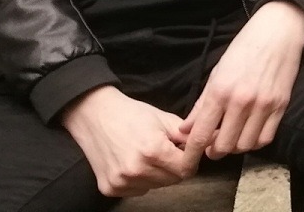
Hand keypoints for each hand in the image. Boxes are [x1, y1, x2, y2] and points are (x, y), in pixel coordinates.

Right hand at [61, 86, 189, 196]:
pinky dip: (141, 179)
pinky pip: (138, 190)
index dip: (190, 160)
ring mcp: (122, 182)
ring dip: (158, 174)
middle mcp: (137, 170)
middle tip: (167, 150)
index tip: (188, 152)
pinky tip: (133, 161)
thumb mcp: (162, 118)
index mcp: (153, 150)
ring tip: (148, 153)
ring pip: (155, 186)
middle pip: (172, 180)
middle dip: (175, 166)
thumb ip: (185, 134)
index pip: (185, 169)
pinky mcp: (110, 189)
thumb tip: (208, 141)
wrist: (95, 115)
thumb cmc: (130, 113)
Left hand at [179, 0, 303, 175]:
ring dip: (235, 147)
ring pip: (245, 146)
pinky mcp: (280, 107)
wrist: (277, 32)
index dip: (193, 151)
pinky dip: (254, 142)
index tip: (189, 157)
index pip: (201, 133)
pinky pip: (265, 139)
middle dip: (214, 150)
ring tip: (230, 137)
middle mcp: (241, 101)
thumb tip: (185, 129)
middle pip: (224, 145)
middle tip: (211, 145)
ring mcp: (263, 105)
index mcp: (220, 89)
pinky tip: (248, 133)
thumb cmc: (244, 48)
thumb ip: (201, 103)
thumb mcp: (217, 71)